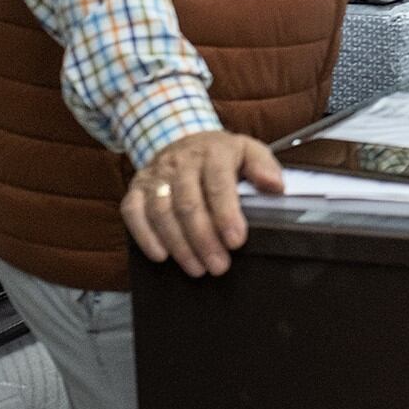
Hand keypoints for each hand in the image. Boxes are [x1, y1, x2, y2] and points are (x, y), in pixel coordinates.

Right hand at [122, 131, 282, 277]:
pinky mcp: (136, 187)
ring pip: (161, 211)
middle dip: (203, 239)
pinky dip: (144, 236)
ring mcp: (155, 175)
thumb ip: (264, 167)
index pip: (218, 184)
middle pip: (188, 203)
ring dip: (179, 244)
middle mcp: (181, 162)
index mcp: (213, 152)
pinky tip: (161, 256)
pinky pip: (132, 212)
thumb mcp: (249, 151)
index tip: (236, 242)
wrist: (186, 140)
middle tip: (218, 266)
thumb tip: (276, 186)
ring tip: (197, 268)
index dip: (226, 215)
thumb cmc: (223, 155)